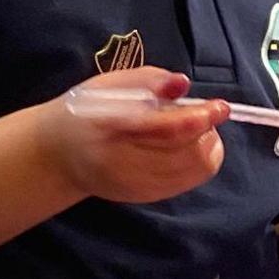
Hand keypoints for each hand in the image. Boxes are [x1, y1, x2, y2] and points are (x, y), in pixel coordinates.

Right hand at [39, 68, 227, 205]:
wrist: (58, 156)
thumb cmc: (85, 112)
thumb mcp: (108, 85)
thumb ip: (148, 80)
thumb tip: (183, 84)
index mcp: (107, 127)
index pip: (163, 128)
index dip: (198, 118)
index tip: (220, 106)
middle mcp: (119, 162)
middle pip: (184, 153)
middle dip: (206, 132)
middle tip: (205, 115)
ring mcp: (132, 185)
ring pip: (190, 171)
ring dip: (205, 147)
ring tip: (195, 130)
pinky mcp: (143, 197)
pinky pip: (186, 182)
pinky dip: (197, 163)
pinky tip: (188, 147)